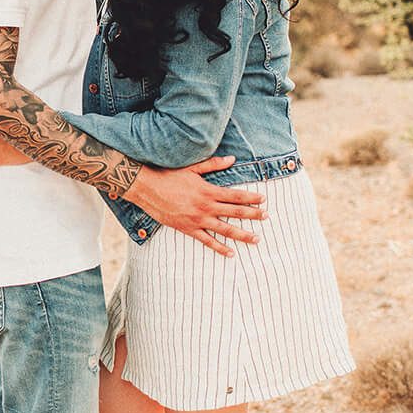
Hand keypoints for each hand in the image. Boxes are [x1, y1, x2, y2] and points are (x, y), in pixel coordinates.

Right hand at [123, 157, 265, 256]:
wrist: (146, 188)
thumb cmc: (168, 176)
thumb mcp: (191, 168)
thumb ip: (213, 164)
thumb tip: (232, 159)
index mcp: (208, 191)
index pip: (235, 196)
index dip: (251, 198)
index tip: (264, 200)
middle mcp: (205, 207)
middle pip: (235, 212)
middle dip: (253, 215)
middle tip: (267, 217)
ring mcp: (197, 220)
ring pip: (225, 230)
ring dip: (243, 235)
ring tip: (257, 239)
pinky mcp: (187, 229)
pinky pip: (207, 241)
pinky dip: (219, 248)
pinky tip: (231, 253)